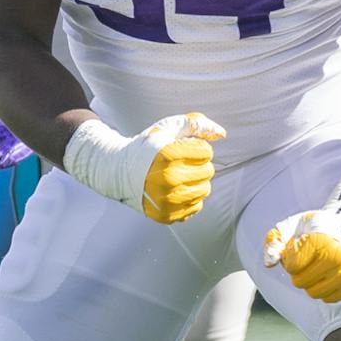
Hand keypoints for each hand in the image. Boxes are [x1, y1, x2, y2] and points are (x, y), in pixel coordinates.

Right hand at [63, 112, 225, 222]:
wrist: (118, 172)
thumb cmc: (146, 147)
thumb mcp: (167, 128)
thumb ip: (197, 124)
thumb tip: (222, 133)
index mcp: (169, 155)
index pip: (207, 152)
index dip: (197, 147)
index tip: (182, 149)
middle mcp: (168, 179)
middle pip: (208, 171)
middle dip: (198, 164)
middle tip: (180, 163)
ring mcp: (167, 200)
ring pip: (205, 190)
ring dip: (197, 181)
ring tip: (179, 176)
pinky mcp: (167, 215)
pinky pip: (196, 207)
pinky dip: (190, 198)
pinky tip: (175, 190)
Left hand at [262, 156, 340, 302]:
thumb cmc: (314, 227)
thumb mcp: (291, 225)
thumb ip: (274, 240)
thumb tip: (269, 264)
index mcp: (320, 241)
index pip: (291, 266)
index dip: (290, 258)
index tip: (299, 246)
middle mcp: (337, 257)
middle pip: (300, 282)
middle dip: (298, 271)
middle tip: (308, 258)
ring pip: (314, 293)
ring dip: (311, 282)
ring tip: (317, 266)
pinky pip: (329, 298)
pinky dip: (325, 289)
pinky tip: (329, 274)